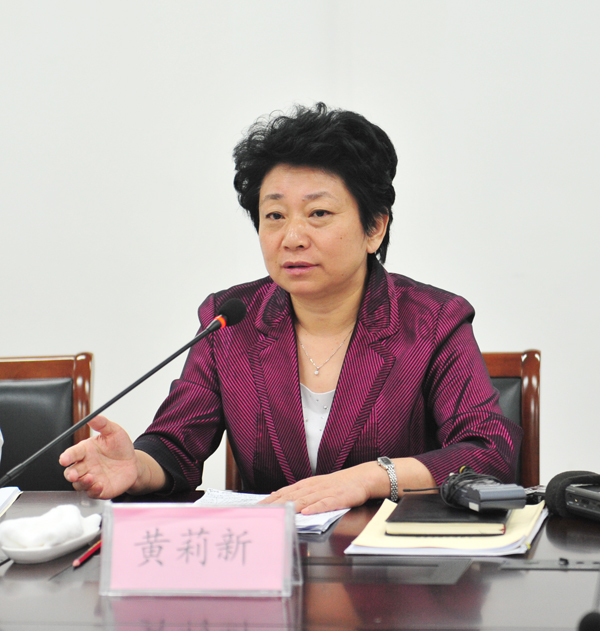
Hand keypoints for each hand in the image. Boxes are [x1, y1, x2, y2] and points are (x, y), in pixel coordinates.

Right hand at [59, 415, 161, 498]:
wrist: (134, 463)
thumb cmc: (121, 447)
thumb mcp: (114, 432)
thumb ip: (103, 424)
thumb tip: (93, 416)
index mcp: (86, 451)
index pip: (72, 454)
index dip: (67, 456)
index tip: (65, 459)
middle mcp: (86, 465)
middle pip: (71, 471)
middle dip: (70, 474)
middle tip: (74, 474)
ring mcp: (92, 478)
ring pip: (79, 484)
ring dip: (82, 482)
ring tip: (90, 478)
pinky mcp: (100, 489)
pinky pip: (92, 493)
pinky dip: (93, 490)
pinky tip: (99, 485)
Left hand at [259, 463, 376, 514]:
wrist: (360, 478)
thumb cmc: (337, 485)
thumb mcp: (315, 486)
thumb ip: (298, 491)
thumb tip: (276, 495)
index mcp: (306, 485)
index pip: (285, 492)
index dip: (271, 499)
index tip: (257, 507)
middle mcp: (313, 487)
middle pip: (291, 496)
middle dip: (276, 504)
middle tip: (262, 511)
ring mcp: (325, 492)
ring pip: (305, 499)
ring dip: (291, 506)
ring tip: (279, 512)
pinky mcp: (338, 498)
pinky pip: (325, 504)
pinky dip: (316, 507)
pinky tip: (307, 512)